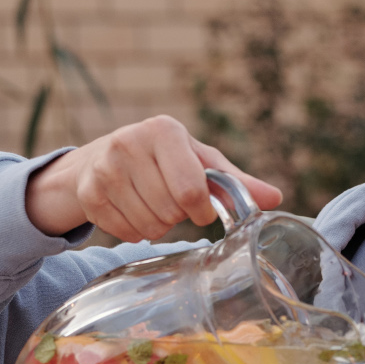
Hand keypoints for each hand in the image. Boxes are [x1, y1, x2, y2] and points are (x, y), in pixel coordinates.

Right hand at [24, 115, 282, 239]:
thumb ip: (235, 182)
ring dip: (157, 226)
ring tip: (153, 205)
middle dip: (177, 217)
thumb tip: (275, 198)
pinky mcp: (89, 193)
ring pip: (148, 225)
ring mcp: (105, 168)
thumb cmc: (163, 159)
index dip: (201, 209)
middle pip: (170, 211)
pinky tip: (133, 212)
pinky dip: (134, 232)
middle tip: (171, 203)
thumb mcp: (200, 162)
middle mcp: (129, 143)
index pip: (190, 190)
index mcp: (164, 130)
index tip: (201, 208)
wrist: (102, 158)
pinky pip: (124, 233)